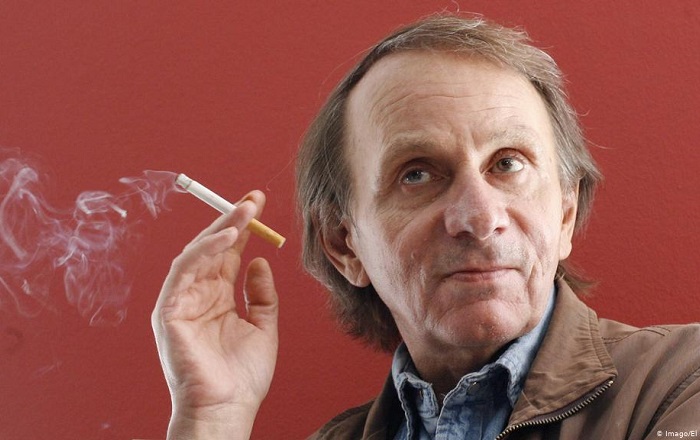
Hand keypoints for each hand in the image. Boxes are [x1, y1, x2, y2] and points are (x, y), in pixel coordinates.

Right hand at [152, 191, 278, 439]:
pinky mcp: (168, 310)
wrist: (228, 409)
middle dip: (232, 218)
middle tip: (253, 198)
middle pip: (212, 247)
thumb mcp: (264, 327)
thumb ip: (261, 294)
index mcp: (217, 297)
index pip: (227, 253)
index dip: (242, 227)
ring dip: (221, 228)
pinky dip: (204, 250)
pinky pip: (184, 270)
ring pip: (197, 252)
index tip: (258, 203)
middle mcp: (197, 294)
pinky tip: (229, 237)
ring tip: (245, 210)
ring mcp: (181, 301)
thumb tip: (259, 261)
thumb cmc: (243, 376)